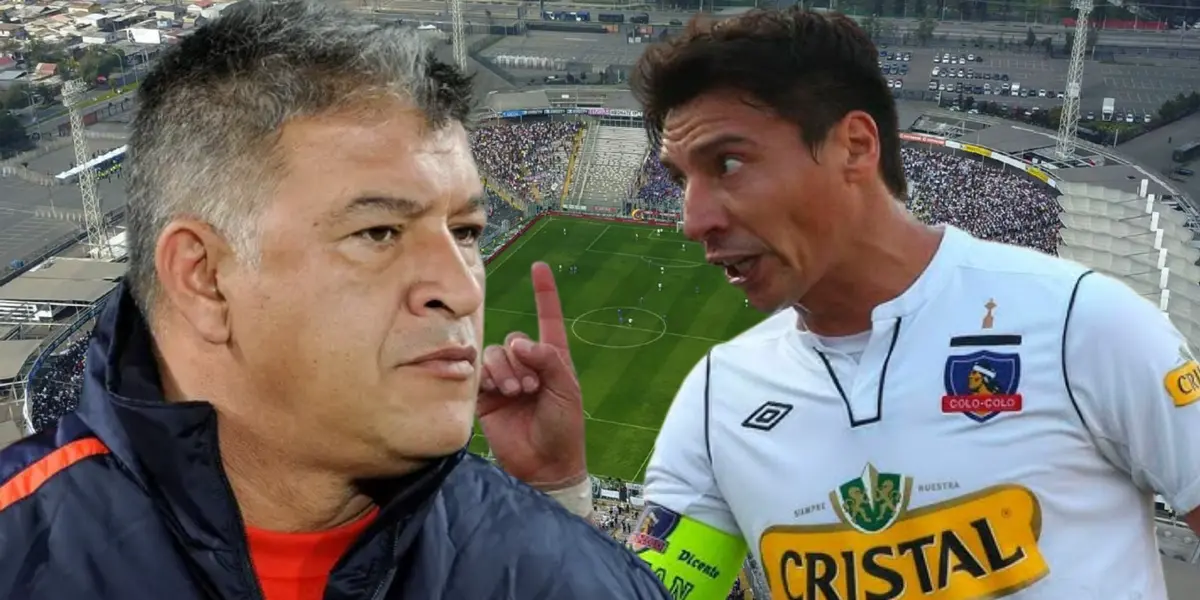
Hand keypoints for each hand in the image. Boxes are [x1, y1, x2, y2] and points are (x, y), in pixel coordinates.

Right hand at [478, 261, 585, 488]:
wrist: (544, 464)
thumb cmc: (564, 428)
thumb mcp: (566, 390)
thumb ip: (547, 361)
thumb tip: (520, 342)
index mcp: (552, 359)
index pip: (547, 318)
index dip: (544, 293)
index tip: (540, 267)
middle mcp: (526, 365)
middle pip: (513, 340)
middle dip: (520, 361)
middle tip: (530, 388)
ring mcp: (505, 380)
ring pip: (494, 355)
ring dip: (504, 371)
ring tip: (515, 394)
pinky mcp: (485, 397)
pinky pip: (478, 373)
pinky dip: (487, 378)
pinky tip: (497, 393)